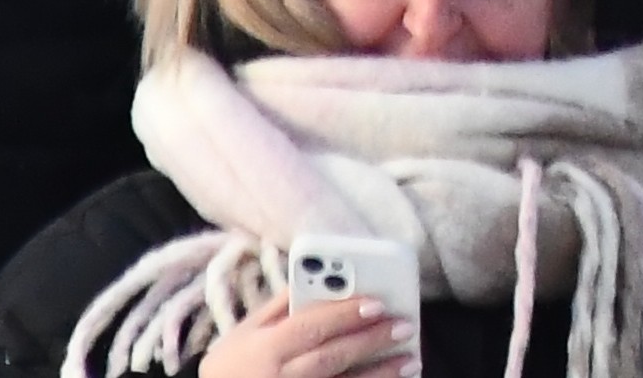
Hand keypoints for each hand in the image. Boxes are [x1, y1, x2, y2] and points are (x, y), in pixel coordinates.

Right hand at [198, 299, 418, 377]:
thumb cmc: (231, 364)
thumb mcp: (245, 332)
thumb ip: (280, 306)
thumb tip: (319, 275)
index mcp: (265, 348)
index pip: (310, 328)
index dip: (344, 315)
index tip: (378, 302)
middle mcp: (279, 375)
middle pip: (330, 358)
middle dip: (370, 341)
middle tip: (405, 325)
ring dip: (378, 374)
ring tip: (410, 360)